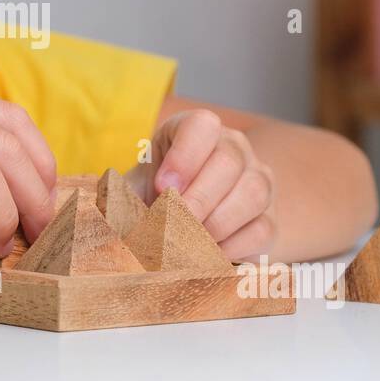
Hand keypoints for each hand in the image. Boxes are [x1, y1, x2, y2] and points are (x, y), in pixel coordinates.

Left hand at [130, 109, 276, 260]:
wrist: (183, 222)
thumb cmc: (154, 198)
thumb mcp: (133, 189)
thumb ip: (121, 197)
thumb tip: (110, 215)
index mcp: (195, 131)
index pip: (202, 125)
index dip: (184, 156)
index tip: (162, 187)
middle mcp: (233, 148)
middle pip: (230, 161)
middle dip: (198, 197)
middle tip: (172, 225)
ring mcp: (258, 180)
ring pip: (253, 193)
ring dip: (216, 223)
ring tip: (187, 242)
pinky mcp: (269, 217)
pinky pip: (262, 228)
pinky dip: (233, 246)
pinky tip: (207, 255)